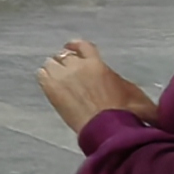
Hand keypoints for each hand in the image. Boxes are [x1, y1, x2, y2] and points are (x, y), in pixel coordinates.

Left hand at [36, 39, 156, 127]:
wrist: (108, 127)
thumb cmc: (126, 111)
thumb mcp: (132, 91)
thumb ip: (119, 82)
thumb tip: (118, 83)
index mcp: (97, 64)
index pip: (83, 46)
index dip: (75, 46)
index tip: (71, 47)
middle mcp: (77, 66)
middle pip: (64, 55)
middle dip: (66, 62)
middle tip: (66, 71)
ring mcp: (62, 77)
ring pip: (50, 63)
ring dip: (54, 69)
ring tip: (57, 79)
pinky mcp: (51, 90)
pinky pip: (41, 75)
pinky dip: (45, 78)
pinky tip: (50, 86)